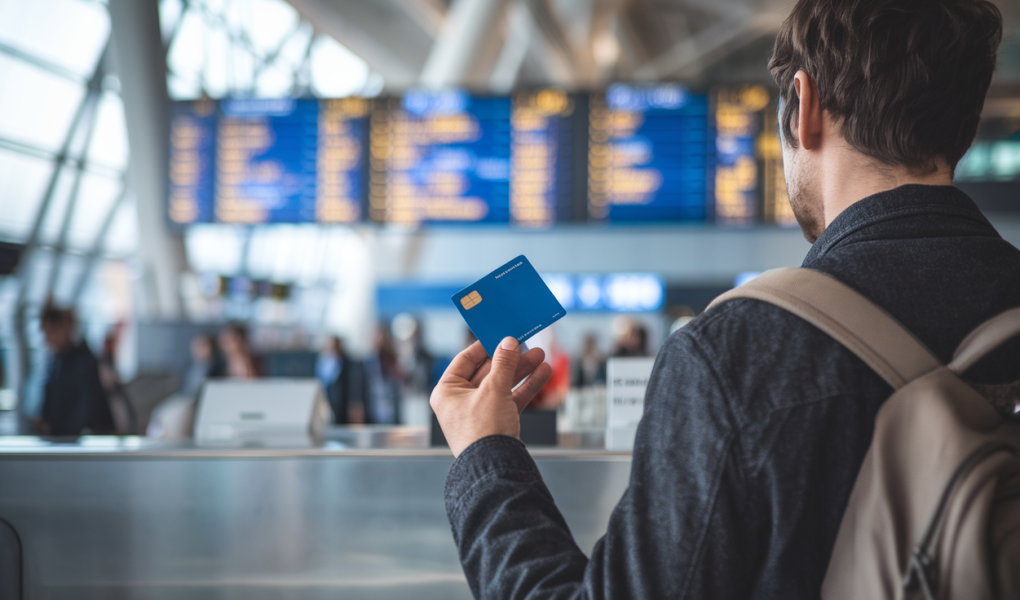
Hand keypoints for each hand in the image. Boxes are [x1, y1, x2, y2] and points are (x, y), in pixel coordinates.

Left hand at [431, 337, 552, 456]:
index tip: (500, 335)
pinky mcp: (495, 424)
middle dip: (510, 359)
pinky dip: (525, 388)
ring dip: (521, 372)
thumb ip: (503, 363)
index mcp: (447, 391)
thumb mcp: (493, 390)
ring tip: (540, 358)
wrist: (494, 468)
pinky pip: (510, 400)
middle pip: (488, 372)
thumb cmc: (482, 431)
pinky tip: (542, 376)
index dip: (485, 346)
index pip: (466, 360)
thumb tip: (508, 342)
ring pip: (502, 385)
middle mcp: (460, 401)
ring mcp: (478, 413)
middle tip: (527, 345)